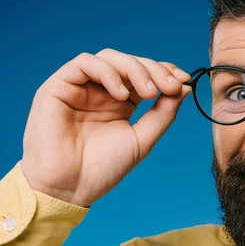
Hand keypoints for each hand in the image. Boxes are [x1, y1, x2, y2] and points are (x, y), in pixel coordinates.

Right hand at [21, 48, 191, 206]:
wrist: (70, 187)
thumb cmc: (103, 168)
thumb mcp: (142, 139)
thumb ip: (163, 113)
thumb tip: (185, 88)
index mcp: (121, 101)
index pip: (145, 74)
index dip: (165, 71)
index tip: (184, 79)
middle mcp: (101, 91)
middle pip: (131, 62)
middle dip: (155, 70)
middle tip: (171, 86)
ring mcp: (81, 87)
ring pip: (110, 58)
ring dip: (135, 69)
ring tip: (149, 92)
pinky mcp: (59, 86)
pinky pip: (85, 63)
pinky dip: (109, 72)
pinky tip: (122, 94)